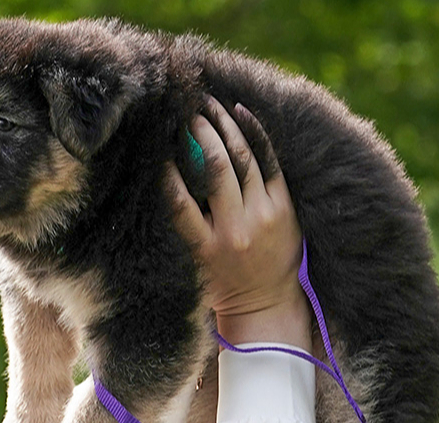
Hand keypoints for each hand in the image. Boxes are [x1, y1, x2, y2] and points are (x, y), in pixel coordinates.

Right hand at [166, 97, 309, 349]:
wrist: (266, 301)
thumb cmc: (219, 281)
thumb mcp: (192, 261)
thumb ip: (181, 225)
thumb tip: (161, 175)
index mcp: (205, 247)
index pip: (179, 202)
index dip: (165, 170)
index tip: (155, 145)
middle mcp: (235, 230)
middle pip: (214, 170)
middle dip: (198, 134)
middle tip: (185, 111)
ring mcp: (263, 215)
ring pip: (242, 159)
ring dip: (223, 126)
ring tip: (207, 105)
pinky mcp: (284, 205)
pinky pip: (268, 160)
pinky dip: (253, 133)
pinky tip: (239, 112)